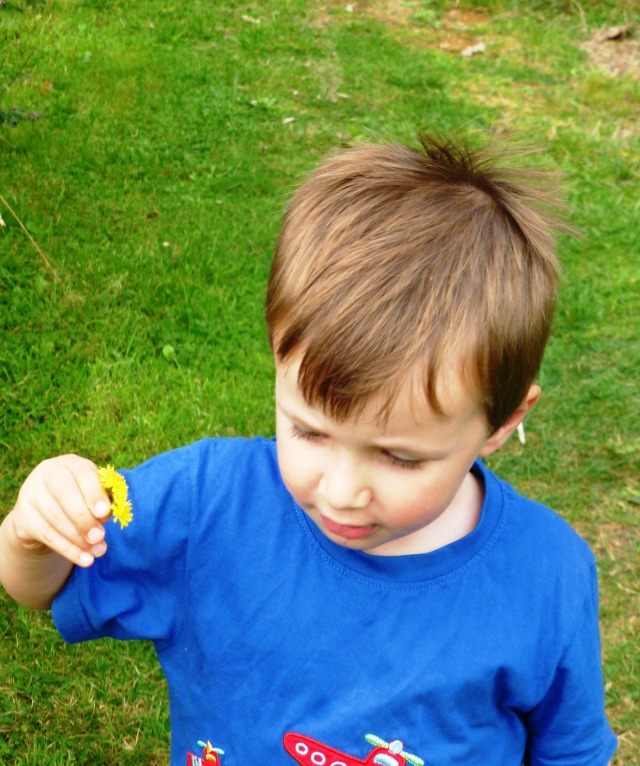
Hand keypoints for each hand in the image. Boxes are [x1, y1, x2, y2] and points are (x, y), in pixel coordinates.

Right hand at [9, 454, 111, 568]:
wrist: (44, 515)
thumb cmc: (79, 501)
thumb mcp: (91, 496)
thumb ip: (102, 503)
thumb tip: (106, 516)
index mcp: (71, 464)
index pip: (82, 473)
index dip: (94, 493)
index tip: (104, 513)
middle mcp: (47, 473)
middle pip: (65, 493)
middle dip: (84, 518)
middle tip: (100, 537)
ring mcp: (31, 493)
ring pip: (55, 517)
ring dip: (78, 538)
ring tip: (97, 552)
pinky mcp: (22, 515)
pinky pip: (46, 534)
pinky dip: (67, 549)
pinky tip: (84, 559)